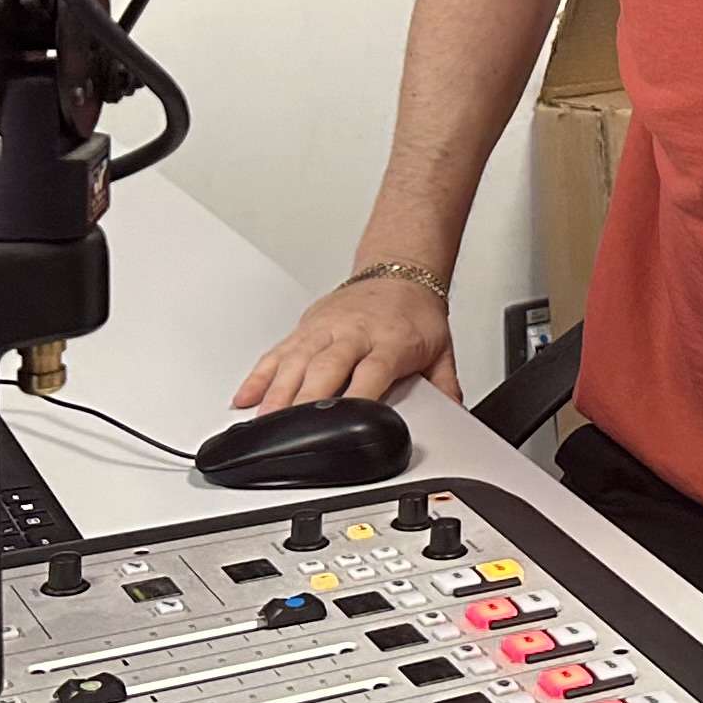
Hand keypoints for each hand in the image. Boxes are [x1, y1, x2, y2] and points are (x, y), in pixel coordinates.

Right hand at [231, 274, 455, 411]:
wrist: (400, 272)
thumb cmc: (416, 313)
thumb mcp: (441, 350)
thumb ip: (446, 388)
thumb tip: (456, 419)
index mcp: (390, 342)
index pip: (371, 373)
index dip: (357, 398)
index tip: (344, 423)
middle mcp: (354, 333)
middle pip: (325, 368)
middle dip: (305, 400)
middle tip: (289, 430)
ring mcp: (325, 329)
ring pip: (295, 360)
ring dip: (276, 391)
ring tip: (262, 421)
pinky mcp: (306, 327)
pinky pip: (277, 352)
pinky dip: (259, 375)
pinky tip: (245, 397)